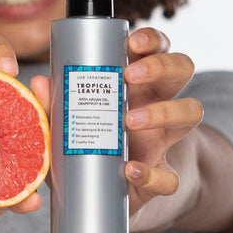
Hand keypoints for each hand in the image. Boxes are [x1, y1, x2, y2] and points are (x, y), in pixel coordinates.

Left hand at [29, 27, 202, 223]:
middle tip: (129, 76)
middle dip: (161, 66)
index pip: (157, 48)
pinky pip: (171, 175)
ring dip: (165, 111)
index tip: (132, 43)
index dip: (152, 39)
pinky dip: (152, 173)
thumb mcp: (64, 121)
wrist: (96, 193)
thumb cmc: (82, 142)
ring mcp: (164, 139)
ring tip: (130, 120)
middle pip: (182, 69)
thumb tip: (39, 82)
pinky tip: (130, 170)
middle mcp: (158, 102)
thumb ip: (53, 104)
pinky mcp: (162, 174)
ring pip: (192, 111)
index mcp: (136, 82)